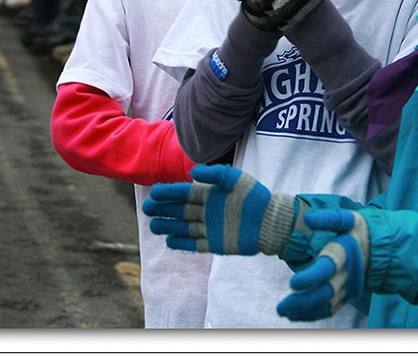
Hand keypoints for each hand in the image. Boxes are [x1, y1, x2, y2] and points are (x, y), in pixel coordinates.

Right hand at [143, 164, 298, 255]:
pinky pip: (195, 244)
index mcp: (209, 193)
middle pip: (180, 210)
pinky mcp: (216, 243)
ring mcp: (210, 228)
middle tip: (146, 209)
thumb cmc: (254, 196)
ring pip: (183, 227)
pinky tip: (169, 241)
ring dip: (168, 226)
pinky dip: (182, 244)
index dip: (169, 193)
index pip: (184, 193)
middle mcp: (206, 210)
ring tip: (152, 226)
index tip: (153, 193)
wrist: (271, 220)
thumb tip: (192, 172)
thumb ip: (215, 174)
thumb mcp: (236, 179)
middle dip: (163, 209)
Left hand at [276, 209, 369, 321]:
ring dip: (305, 310)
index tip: (293, 283)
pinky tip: (294, 315)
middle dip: (304, 300)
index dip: (312, 276)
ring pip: (327, 304)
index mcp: (346, 252)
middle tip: (281, 307)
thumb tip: (307, 218)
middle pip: (326, 291)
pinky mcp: (347, 296)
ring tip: (283, 311)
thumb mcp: (348, 219)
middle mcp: (349, 274)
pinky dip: (312, 313)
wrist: (382, 249)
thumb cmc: (358, 231)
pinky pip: (330, 309)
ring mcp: (348, 288)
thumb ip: (328, 218)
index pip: (329, 266)